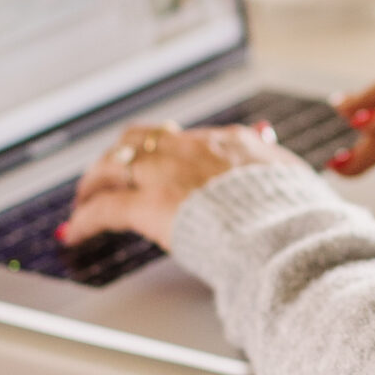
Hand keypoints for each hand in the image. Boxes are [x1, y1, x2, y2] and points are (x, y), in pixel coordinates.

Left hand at [60, 122, 302, 251]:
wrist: (286, 236)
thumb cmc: (299, 222)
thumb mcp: (298, 187)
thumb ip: (283, 179)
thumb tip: (293, 184)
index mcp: (232, 144)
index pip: (186, 139)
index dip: (165, 151)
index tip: (157, 163)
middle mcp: (194, 149)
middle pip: (142, 139)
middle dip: (122, 156)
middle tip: (109, 174)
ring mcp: (168, 174)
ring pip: (114, 164)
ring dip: (95, 182)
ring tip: (83, 200)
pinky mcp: (149, 205)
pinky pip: (104, 206)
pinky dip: (84, 219)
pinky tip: (74, 232)